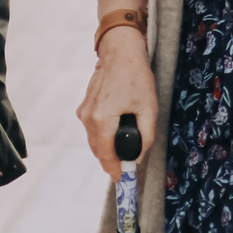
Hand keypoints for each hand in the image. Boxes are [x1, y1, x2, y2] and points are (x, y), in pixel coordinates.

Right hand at [77, 28, 157, 179]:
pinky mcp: (83, 107)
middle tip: (125, 168)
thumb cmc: (135, 77)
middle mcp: (88, 118)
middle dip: (111, 161)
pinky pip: (91, 129)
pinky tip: (115, 133)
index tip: (122, 179)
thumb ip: (145, 135)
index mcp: (103, 119)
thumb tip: (137, 155)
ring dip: (106, 149)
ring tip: (122, 152)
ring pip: (93, 141)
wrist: (119, 52)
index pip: (106, 154)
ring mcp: (83, 112)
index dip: (115, 170)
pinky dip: (102, 136)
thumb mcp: (149, 108)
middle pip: (98, 150)